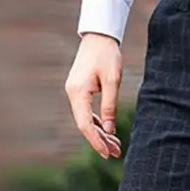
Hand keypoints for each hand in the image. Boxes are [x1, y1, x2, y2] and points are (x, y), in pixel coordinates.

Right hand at [65, 33, 123, 159]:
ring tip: (116, 146)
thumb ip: (110, 106)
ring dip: (100, 134)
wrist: (98, 37)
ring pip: (86, 120)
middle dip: (100, 141)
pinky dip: (98, 123)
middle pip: (85, 125)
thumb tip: (110, 130)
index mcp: (78, 92)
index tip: (107, 153)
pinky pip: (87, 112)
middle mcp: (72, 94)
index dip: (96, 141)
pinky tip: (109, 132)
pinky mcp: (80, 91)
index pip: (85, 124)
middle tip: (117, 153)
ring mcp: (75, 93)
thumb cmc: (107, 56)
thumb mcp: (113, 81)